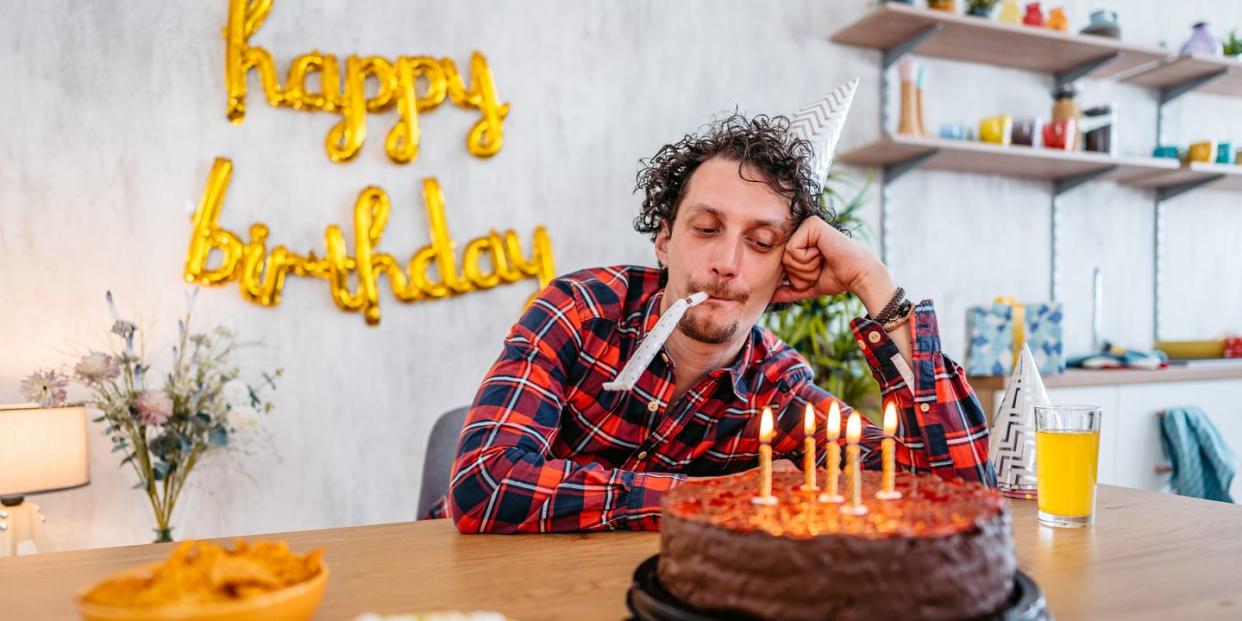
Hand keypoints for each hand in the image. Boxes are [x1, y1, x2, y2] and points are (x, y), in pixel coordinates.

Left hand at [771, 216, 890, 308]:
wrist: (858, 275)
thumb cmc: (837, 278)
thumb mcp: (808, 285)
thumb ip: (789, 290)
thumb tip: (770, 297)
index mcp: (802, 241)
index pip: (782, 264)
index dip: (797, 277)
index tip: (818, 272)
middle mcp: (803, 230)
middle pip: (782, 260)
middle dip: (801, 274)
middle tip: (821, 267)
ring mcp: (806, 225)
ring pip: (786, 256)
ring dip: (805, 268)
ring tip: (823, 260)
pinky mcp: (810, 224)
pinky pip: (792, 250)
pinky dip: (807, 260)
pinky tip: (823, 253)